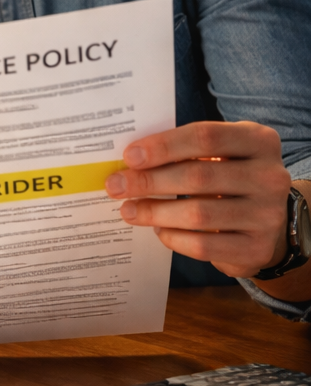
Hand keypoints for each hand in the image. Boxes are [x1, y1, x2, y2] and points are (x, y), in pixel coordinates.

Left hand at [106, 121, 290, 278]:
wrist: (268, 219)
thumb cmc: (228, 176)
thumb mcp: (217, 153)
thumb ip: (183, 150)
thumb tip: (129, 162)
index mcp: (258, 141)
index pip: (205, 137)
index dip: (163, 146)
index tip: (129, 156)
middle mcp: (270, 176)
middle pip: (198, 176)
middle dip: (149, 181)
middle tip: (116, 185)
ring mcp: (268, 215)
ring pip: (198, 214)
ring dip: (154, 212)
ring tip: (128, 210)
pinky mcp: (257, 248)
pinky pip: (204, 245)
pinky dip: (174, 238)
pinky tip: (158, 230)